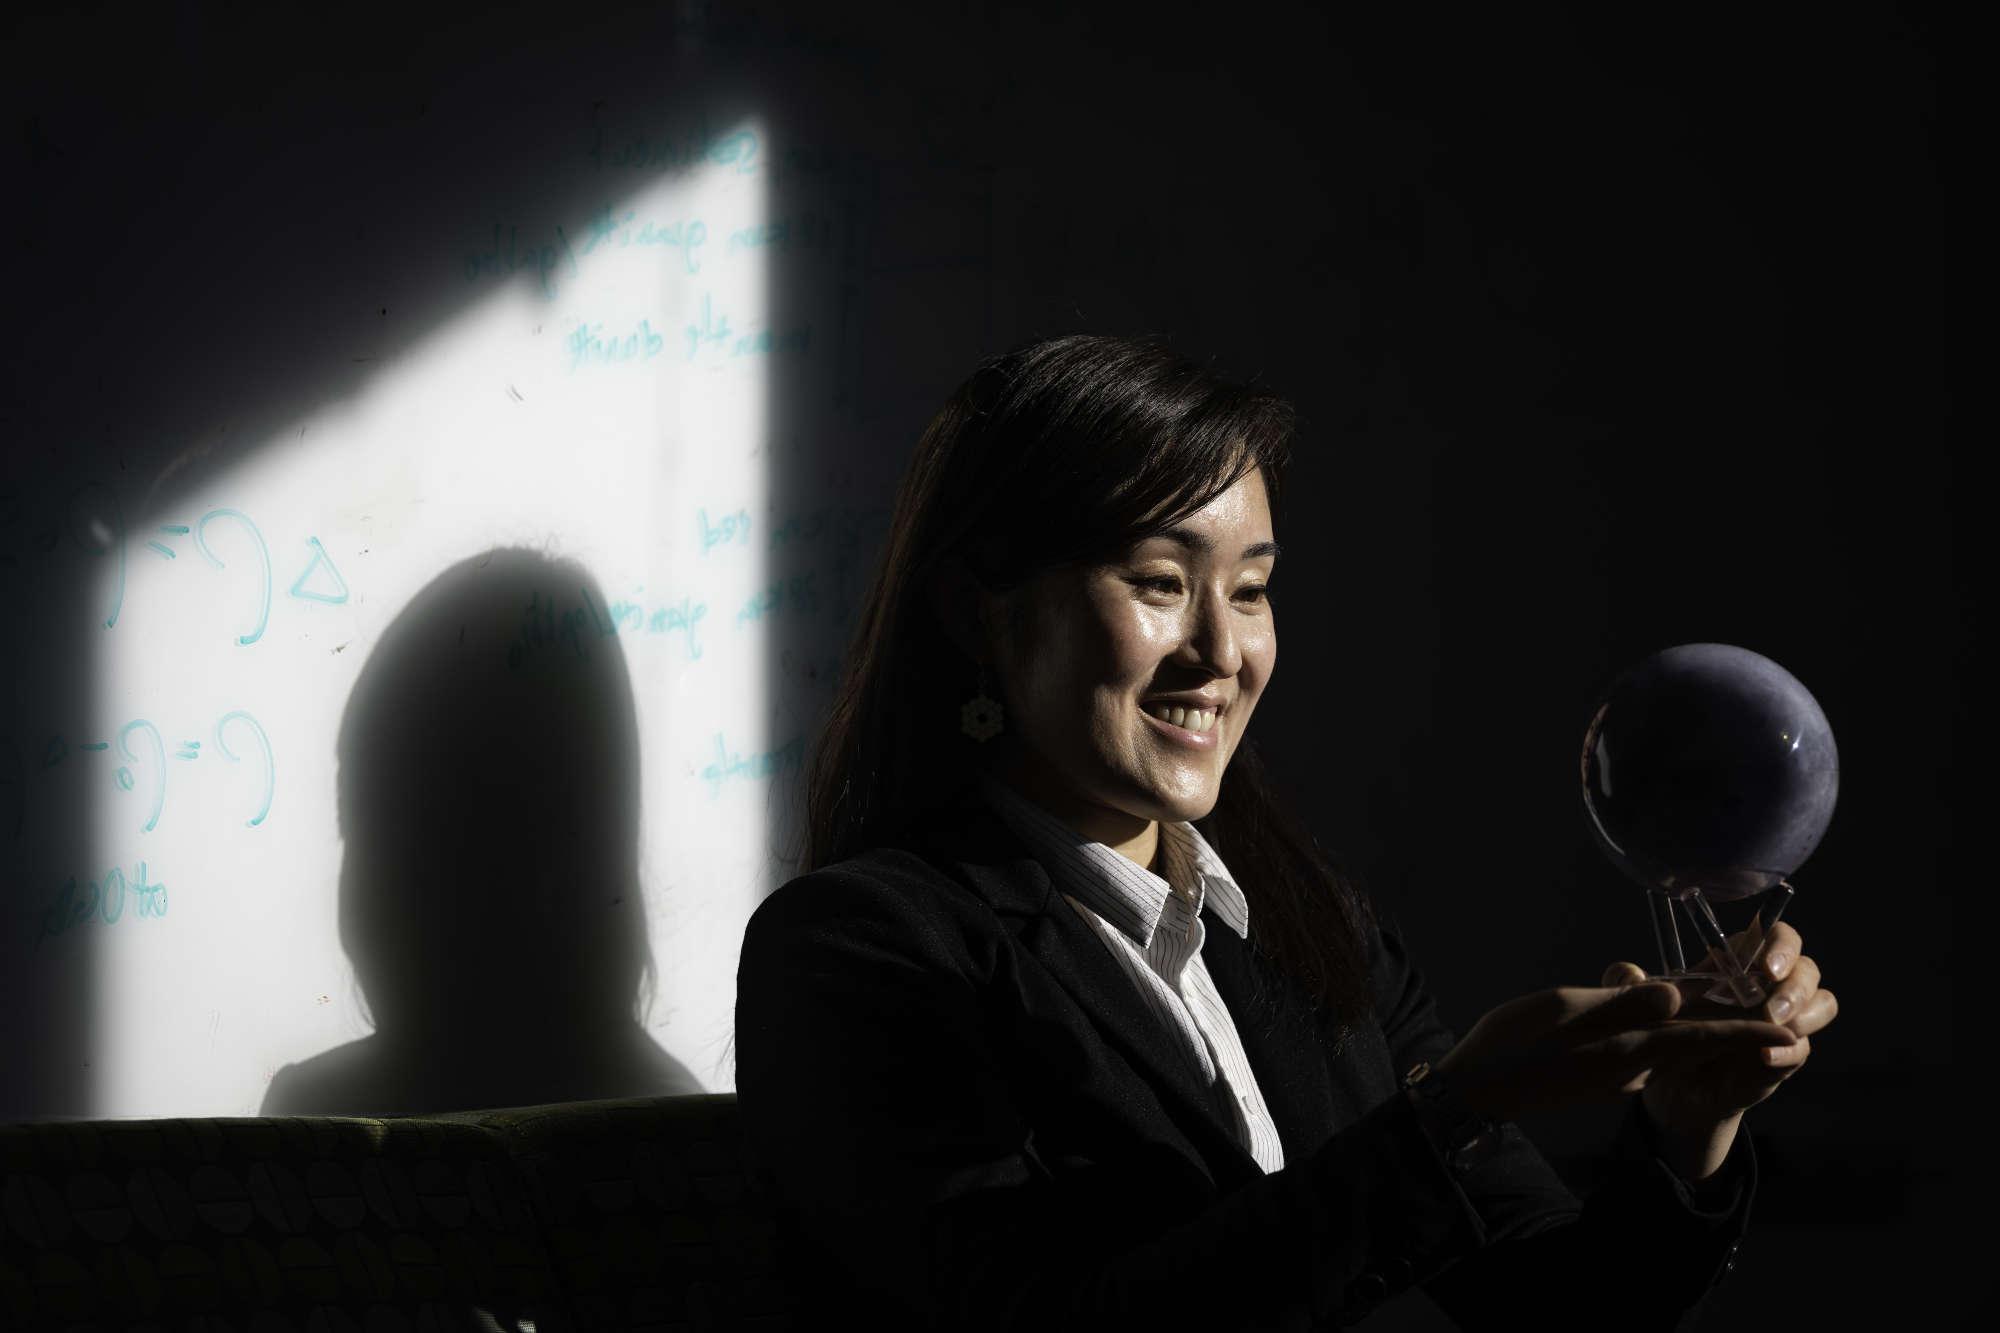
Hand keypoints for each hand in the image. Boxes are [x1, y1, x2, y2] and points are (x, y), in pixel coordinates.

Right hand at [1433, 977, 1798, 1123]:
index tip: (1788, 1034)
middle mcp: (1631, 1066)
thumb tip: (1677, 992)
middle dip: (1732, 1029)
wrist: (1478, 1089)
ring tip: (1727, 1005)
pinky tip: (1660, 1014)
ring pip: (1667, 1046)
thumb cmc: (1515, 1043)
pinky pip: (1643, 1051)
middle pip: (1692, 1044)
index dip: (1747, 1035)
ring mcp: (1614, 1074)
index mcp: (1630, 1049)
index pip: (1702, 1039)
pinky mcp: (1598, 1075)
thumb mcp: (1568, 1009)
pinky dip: (1663, 1033)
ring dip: (1698, 1029)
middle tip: (1769, 1009)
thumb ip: (1623, 1001)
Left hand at [1602, 918, 1835, 1136]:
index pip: (1776, 936)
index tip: (1765, 966)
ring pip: (1822, 1002)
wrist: (1672, 1087)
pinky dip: (1789, 1052)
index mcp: (1738, 961)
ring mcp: (1784, 1020)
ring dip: (1805, 1014)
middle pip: (1807, 968)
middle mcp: (1768, 986)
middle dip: (1796, 985)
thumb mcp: (1639, 1006)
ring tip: (1773, 1026)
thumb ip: (1627, 984)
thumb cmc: (1661, 1032)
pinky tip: (1764, 1058)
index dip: (1780, 944)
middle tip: (1771, 1008)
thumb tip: (1628, 972)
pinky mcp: (1786, 1054)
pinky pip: (1803, 1047)